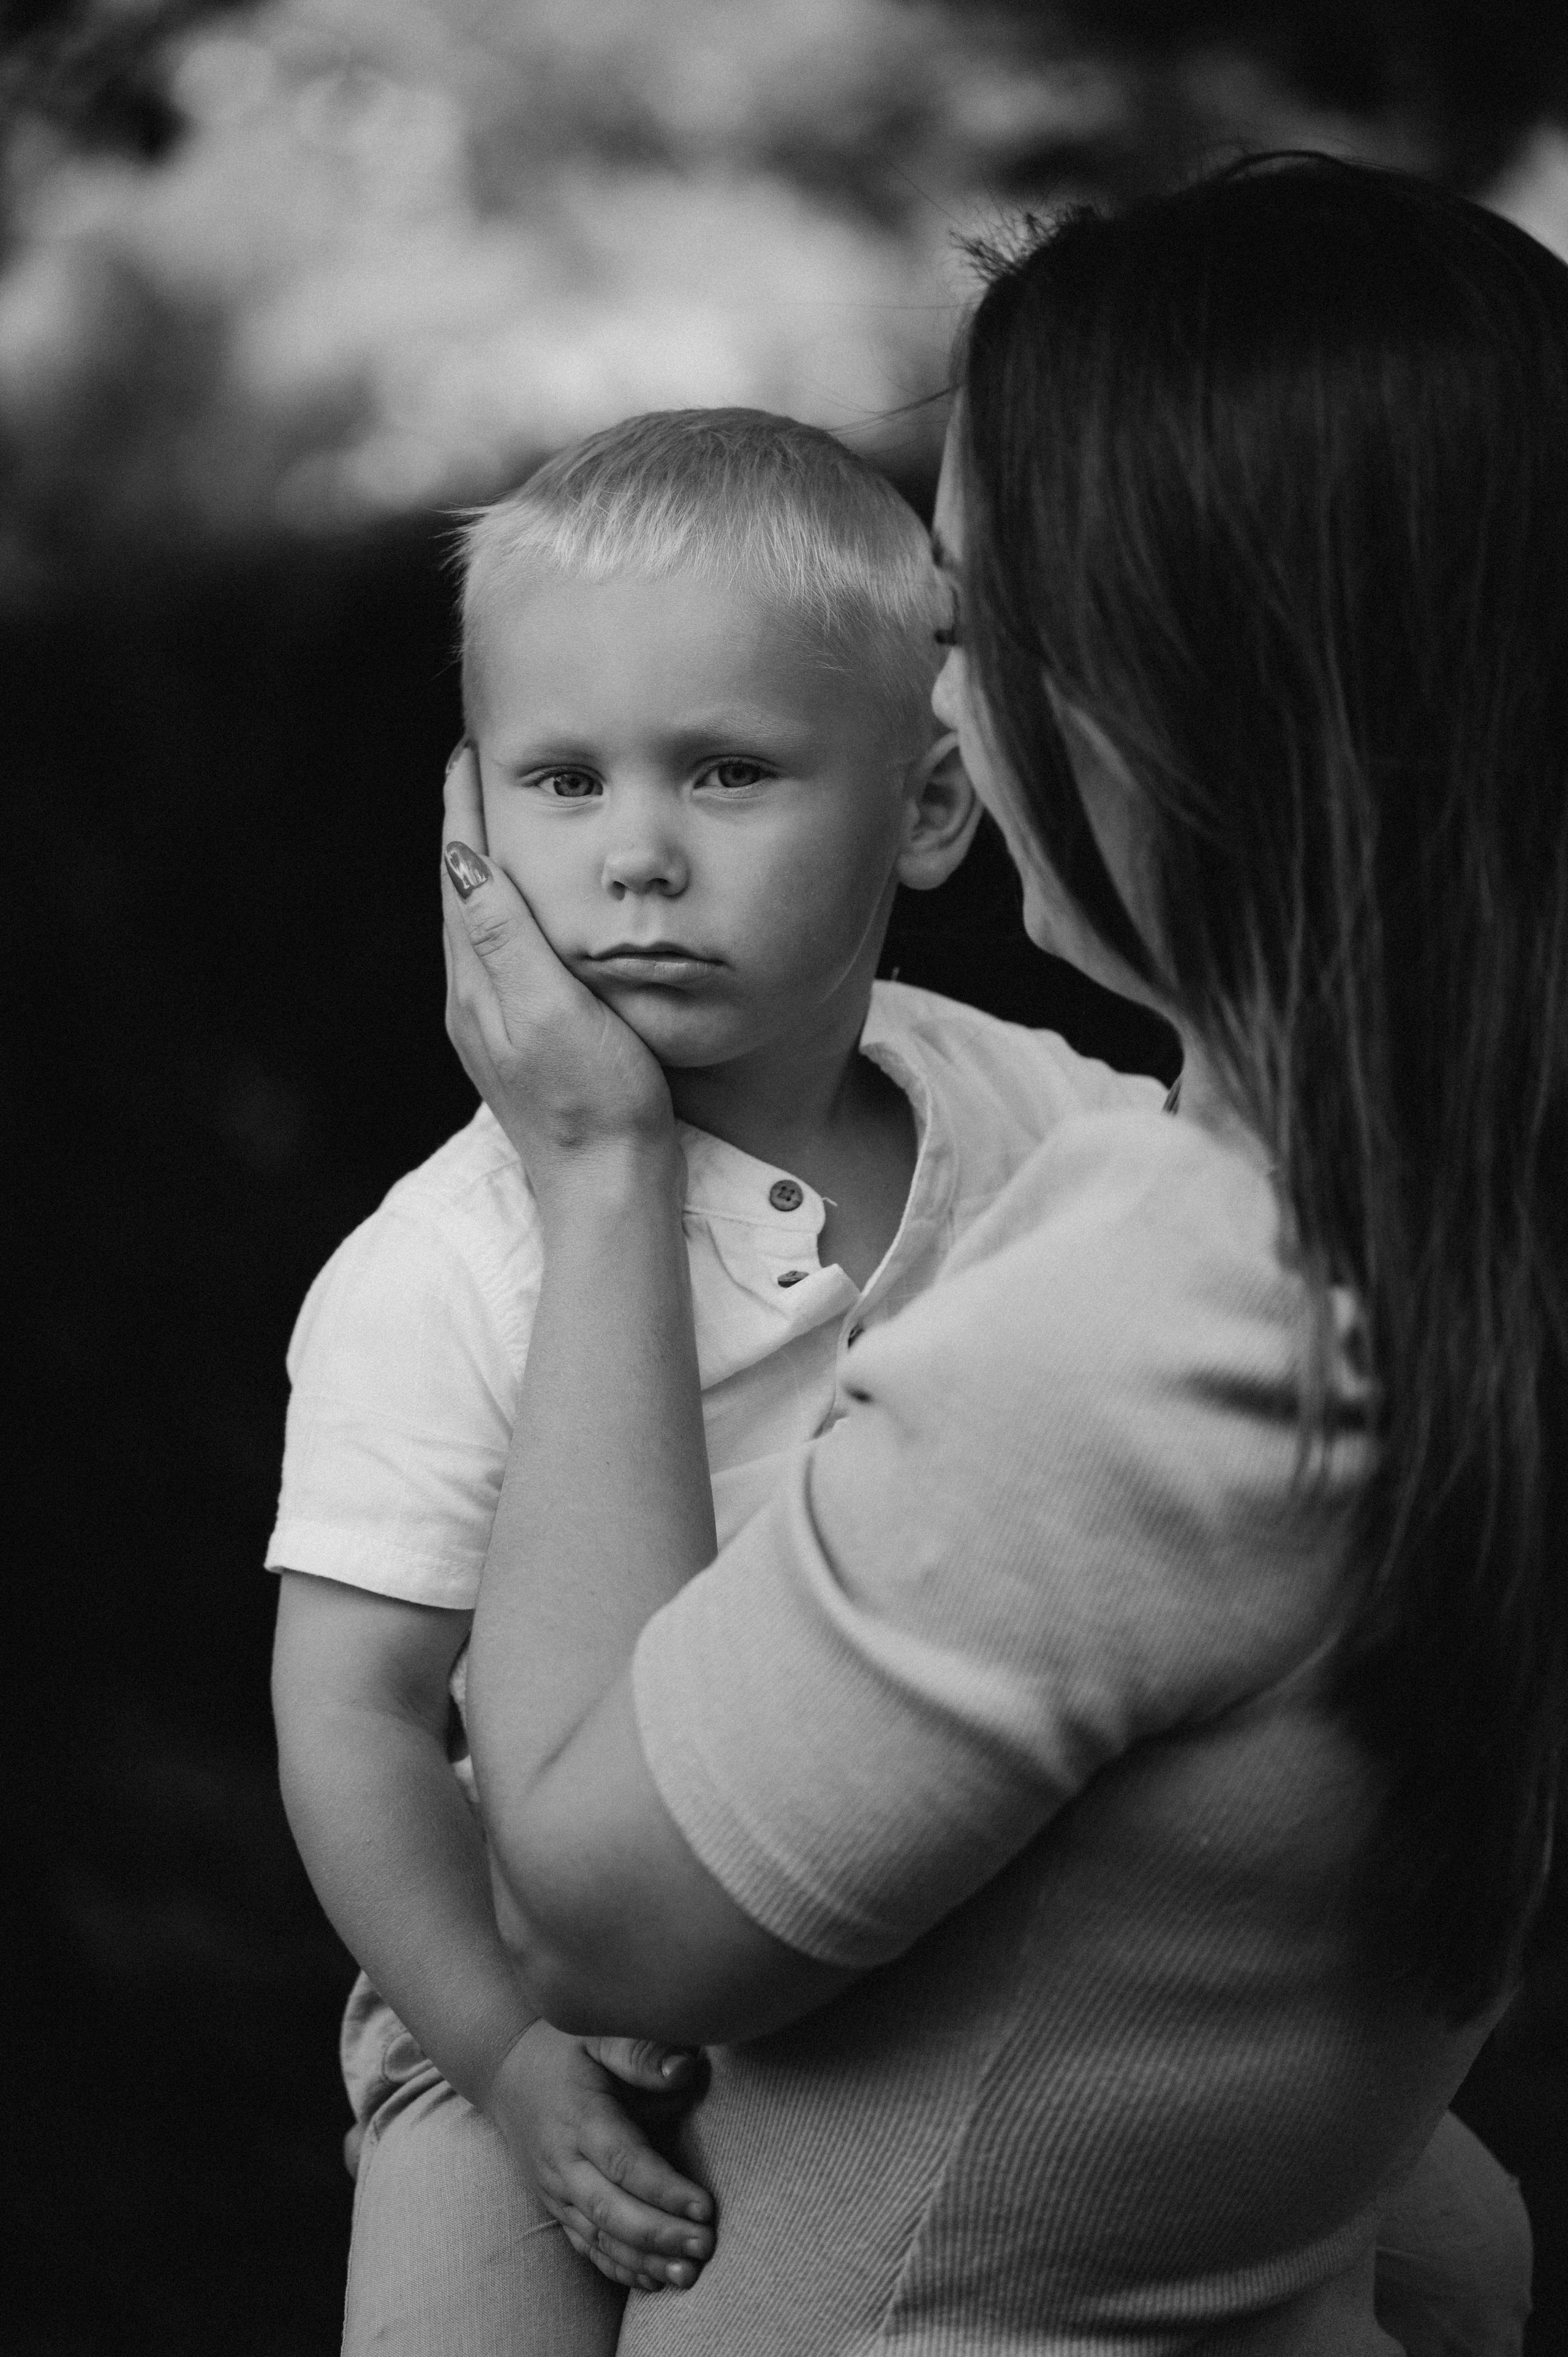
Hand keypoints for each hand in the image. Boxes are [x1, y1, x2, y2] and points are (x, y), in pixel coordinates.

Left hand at [440, 744, 674, 1192]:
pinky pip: (501, 952)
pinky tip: (526, 909)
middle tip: (482, 762)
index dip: (464, 807)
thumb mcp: (552, 1012)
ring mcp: (494, 1023)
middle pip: (461, 889)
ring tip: (502, 816)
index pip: (460, 870)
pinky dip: (506, 908)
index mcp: (477, 982)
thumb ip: (507, 938)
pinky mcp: (520, 1042)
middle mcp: (474, 998)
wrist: (606, 1187)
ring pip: (478, 921)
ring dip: (484, 863)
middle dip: (468, 822)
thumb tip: (462, 861)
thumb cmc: (597, 1101)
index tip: (470, 747)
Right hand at [481, 2018, 715, 2292]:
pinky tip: (653, 2281)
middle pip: (612, 2210)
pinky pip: (586, 2246)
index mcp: (581, 2119)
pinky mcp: (556, 2207)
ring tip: (688, 2275)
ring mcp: (557, 2191)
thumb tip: (687, 2067)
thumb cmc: (565, 2051)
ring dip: (644, 2260)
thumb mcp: (598, 2037)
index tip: (705, 2207)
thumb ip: (640, 2053)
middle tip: (705, 2248)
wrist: (506, 2072)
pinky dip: (618, 2268)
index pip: (625, 2162)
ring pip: (599, 2237)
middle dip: (659, 2234)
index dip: (664, 2190)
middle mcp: (564, 2163)